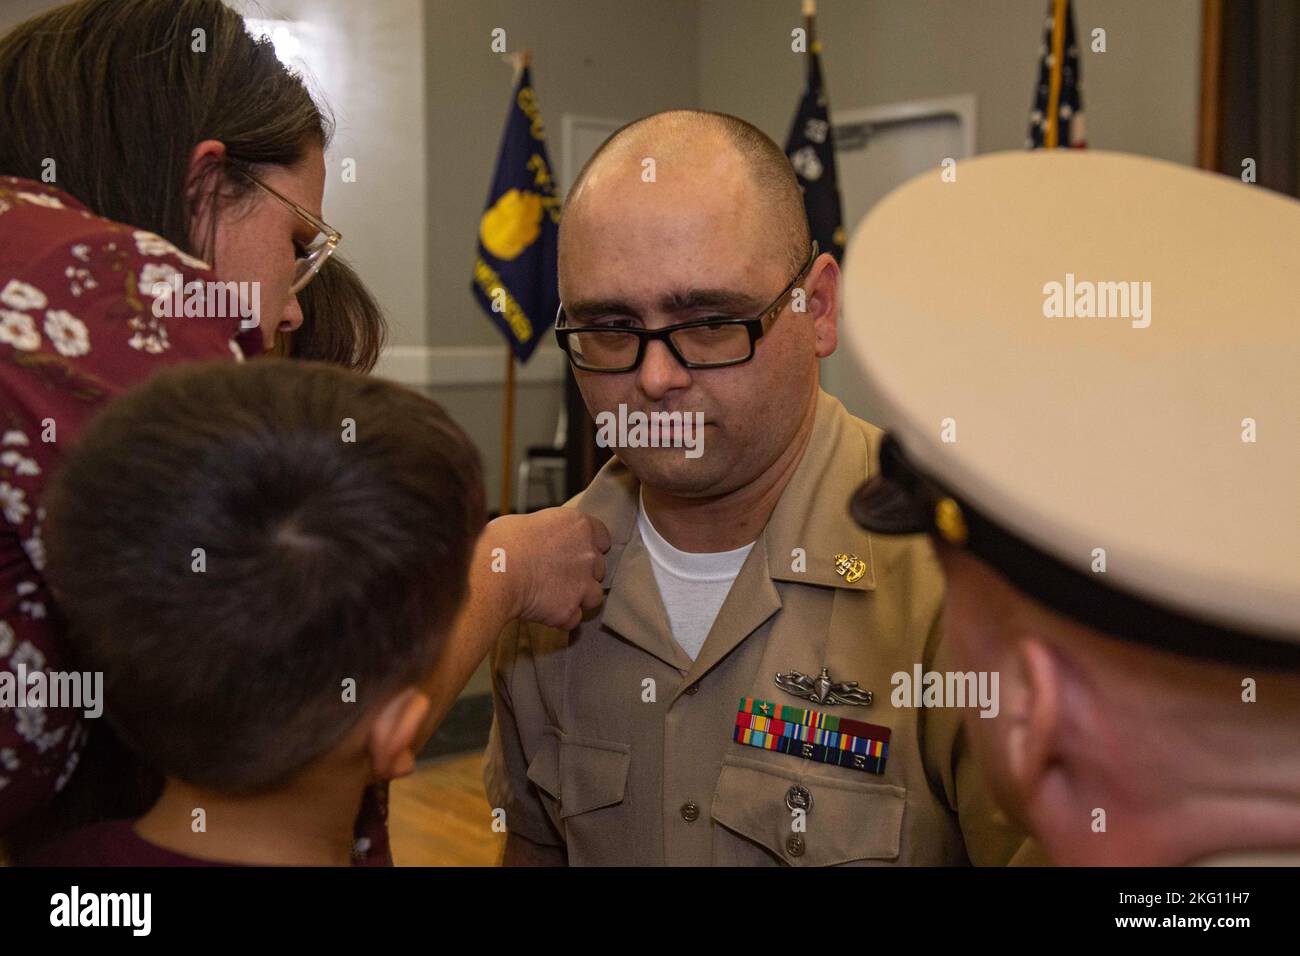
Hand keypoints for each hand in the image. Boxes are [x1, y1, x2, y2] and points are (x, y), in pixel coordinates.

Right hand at [483, 507, 610, 629]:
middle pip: (598, 568)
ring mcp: (582, 584)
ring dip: (577, 598)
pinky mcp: (570, 610)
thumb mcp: (529, 522)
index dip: (589, 546)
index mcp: (578, 526)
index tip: (576, 551)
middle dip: (582, 573)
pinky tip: (542, 611)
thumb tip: (543, 543)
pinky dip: (561, 618)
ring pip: (593, 596)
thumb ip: (549, 534)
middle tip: (555, 575)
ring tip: (552, 597)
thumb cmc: (502, 542)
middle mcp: (588, 554)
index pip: (602, 537)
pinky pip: (573, 619)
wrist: (493, 571)